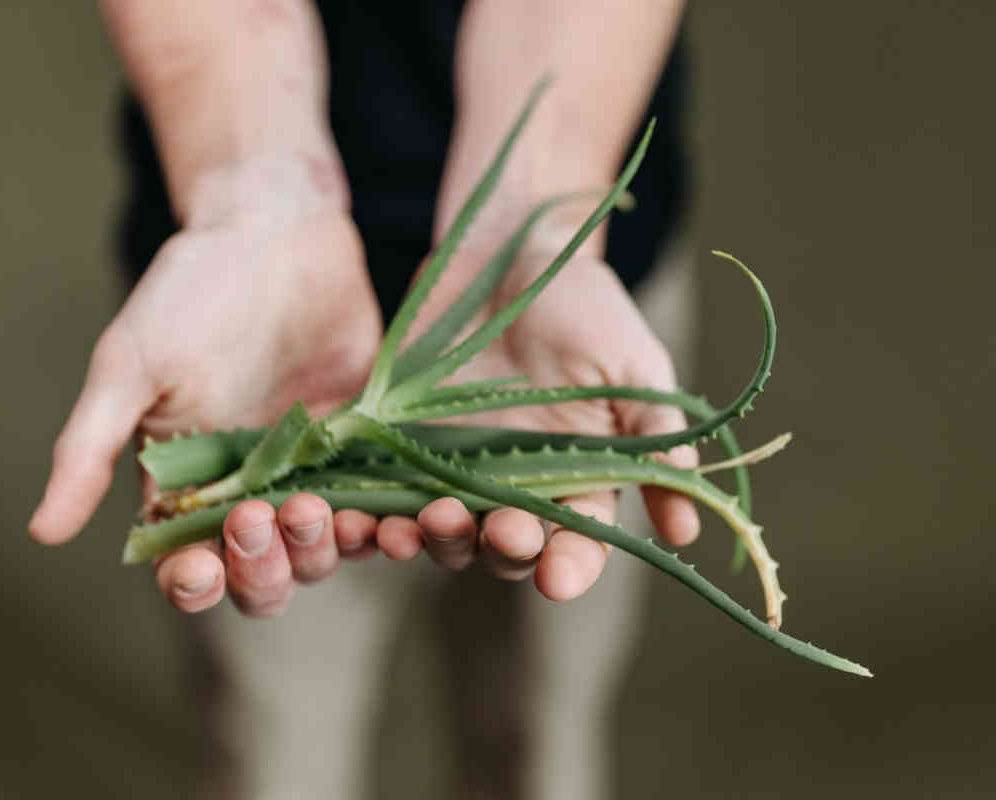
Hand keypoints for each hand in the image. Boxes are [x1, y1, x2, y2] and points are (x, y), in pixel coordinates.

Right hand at [29, 155, 382, 615]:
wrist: (275, 230)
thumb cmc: (189, 293)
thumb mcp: (130, 365)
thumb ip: (91, 448)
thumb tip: (41, 531)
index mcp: (186, 487)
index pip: (188, 566)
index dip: (194, 582)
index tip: (199, 566)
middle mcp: (251, 493)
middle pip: (262, 576)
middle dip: (263, 567)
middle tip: (261, 517)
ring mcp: (313, 473)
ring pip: (325, 551)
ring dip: (324, 549)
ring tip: (323, 511)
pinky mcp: (369, 447)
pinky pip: (384, 504)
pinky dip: (392, 524)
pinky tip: (401, 517)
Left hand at [361, 221, 700, 599]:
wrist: (506, 251)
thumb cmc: (582, 305)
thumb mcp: (631, 364)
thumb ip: (653, 438)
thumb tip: (687, 529)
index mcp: (576, 478)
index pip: (577, 543)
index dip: (571, 567)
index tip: (559, 579)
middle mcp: (513, 486)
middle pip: (506, 548)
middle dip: (503, 549)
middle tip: (501, 531)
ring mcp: (452, 469)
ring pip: (442, 532)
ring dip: (433, 540)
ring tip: (423, 525)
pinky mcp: (400, 445)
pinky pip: (382, 494)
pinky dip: (370, 515)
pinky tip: (358, 516)